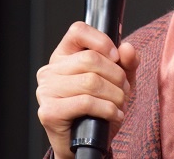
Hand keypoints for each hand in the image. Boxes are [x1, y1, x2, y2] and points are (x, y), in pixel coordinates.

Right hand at [36, 21, 139, 158]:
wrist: (88, 143)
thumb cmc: (100, 108)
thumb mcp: (119, 80)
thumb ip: (126, 62)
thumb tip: (127, 48)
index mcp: (64, 56)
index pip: (78, 30)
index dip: (101, 41)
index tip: (116, 57)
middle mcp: (50, 70)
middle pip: (91, 59)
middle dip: (116, 76)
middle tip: (123, 90)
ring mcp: (46, 91)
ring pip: (91, 81)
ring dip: (114, 95)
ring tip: (118, 104)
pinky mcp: (49, 111)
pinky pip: (86, 102)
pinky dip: (107, 109)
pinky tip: (113, 115)